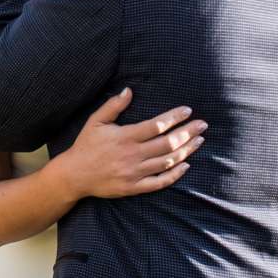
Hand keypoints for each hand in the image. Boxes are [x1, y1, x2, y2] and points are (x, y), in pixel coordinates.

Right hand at [51, 88, 205, 200]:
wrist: (74, 175)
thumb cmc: (86, 145)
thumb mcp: (95, 121)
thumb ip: (113, 106)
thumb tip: (129, 90)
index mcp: (125, 137)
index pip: (157, 125)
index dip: (175, 117)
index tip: (188, 110)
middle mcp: (133, 155)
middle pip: (168, 143)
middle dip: (188, 132)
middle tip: (203, 125)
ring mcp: (135, 173)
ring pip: (167, 161)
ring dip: (186, 150)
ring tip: (199, 141)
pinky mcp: (134, 187)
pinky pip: (160, 182)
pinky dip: (175, 174)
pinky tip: (186, 165)